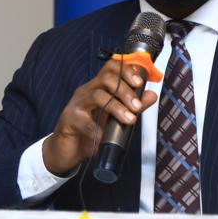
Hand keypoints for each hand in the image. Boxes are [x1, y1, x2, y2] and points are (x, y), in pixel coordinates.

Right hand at [42, 59, 156, 175]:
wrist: (67, 150)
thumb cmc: (90, 131)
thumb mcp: (114, 118)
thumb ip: (132, 105)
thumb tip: (150, 95)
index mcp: (97, 87)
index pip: (111, 68)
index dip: (126, 70)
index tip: (140, 82)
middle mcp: (86, 91)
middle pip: (106, 79)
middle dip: (125, 91)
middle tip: (137, 106)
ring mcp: (76, 104)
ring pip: (97, 96)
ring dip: (116, 107)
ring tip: (129, 120)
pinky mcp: (69, 120)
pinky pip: (86, 121)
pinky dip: (99, 130)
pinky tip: (106, 137)